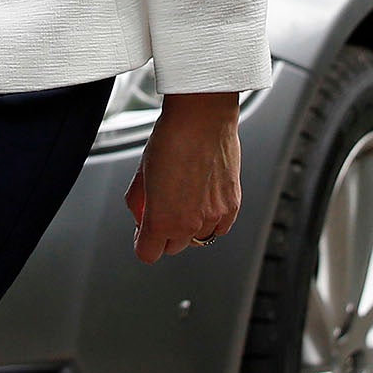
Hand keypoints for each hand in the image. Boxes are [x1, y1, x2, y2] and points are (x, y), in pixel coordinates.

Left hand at [123, 90, 240, 261]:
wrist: (202, 119)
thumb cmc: (171, 139)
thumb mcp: (142, 173)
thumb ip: (139, 202)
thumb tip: (140, 216)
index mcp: (162, 220)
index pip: (148, 254)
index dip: (143, 242)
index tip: (144, 232)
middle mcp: (189, 224)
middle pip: (173, 248)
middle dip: (165, 233)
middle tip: (164, 208)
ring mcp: (213, 217)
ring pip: (198, 239)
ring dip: (190, 226)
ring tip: (185, 197)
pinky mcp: (232, 207)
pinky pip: (220, 228)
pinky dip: (211, 220)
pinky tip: (203, 198)